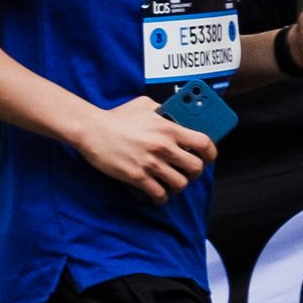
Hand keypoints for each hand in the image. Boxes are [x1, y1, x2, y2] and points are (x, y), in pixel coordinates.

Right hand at [72, 95, 216, 200]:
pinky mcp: (137, 177)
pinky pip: (159, 194)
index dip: (210, 154)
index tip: (207, 158)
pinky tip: (158, 194)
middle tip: (187, 172)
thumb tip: (175, 115)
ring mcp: (150, 163)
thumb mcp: (144, 105)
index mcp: (168, 129)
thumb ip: (163, 110)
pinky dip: (161, 197)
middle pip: (196, 168)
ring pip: (180, 184)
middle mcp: (163, 147)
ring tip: (171, 183)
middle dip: (194, 173)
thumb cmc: (116, 117)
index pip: (204, 144)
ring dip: (178, 186)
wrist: (91, 130)